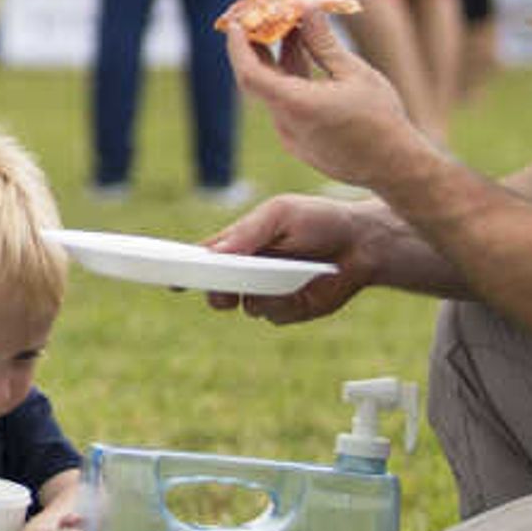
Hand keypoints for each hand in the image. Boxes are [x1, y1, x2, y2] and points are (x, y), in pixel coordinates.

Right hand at [201, 192, 391, 324]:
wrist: (362, 243)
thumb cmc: (318, 219)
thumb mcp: (280, 214)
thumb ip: (247, 233)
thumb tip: (214, 254)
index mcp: (238, 243)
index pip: (203, 257)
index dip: (183, 266)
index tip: (169, 274)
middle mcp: (248, 270)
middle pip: (216, 289)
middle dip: (215, 291)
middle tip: (223, 290)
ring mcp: (266, 292)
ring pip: (244, 306)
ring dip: (254, 296)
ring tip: (279, 278)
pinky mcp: (288, 310)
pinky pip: (270, 316)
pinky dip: (280, 305)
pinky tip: (299, 289)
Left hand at [222, 9, 421, 189]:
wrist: (397, 168)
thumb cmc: (381, 119)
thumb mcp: (354, 73)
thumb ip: (323, 42)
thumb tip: (306, 8)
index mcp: (296, 106)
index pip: (249, 72)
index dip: (238, 45)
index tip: (236, 22)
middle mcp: (286, 124)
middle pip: (258, 80)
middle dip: (258, 46)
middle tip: (264, 17)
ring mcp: (292, 138)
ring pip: (274, 92)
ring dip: (279, 61)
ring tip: (295, 29)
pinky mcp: (301, 145)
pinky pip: (285, 106)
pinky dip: (289, 81)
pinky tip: (307, 58)